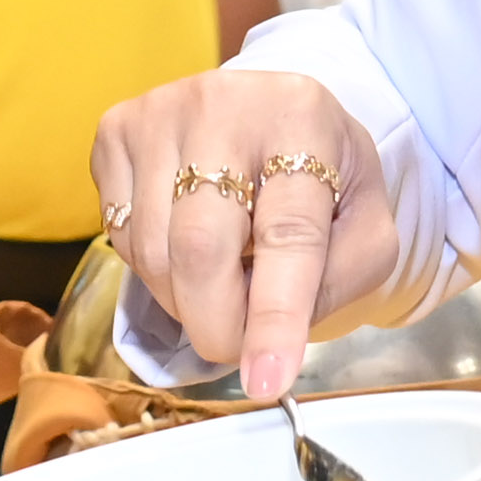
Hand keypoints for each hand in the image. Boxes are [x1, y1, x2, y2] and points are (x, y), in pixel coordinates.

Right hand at [86, 70, 392, 400]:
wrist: (275, 117)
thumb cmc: (324, 179)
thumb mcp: (364, 226)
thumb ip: (339, 281)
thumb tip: (272, 343)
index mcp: (304, 118)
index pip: (288, 232)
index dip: (277, 314)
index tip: (267, 379)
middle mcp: (224, 101)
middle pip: (200, 245)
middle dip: (216, 322)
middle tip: (236, 348)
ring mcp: (159, 110)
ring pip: (151, 250)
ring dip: (185, 298)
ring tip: (223, 277)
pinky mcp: (115, 128)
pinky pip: (118, 235)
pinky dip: (153, 268)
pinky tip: (186, 245)